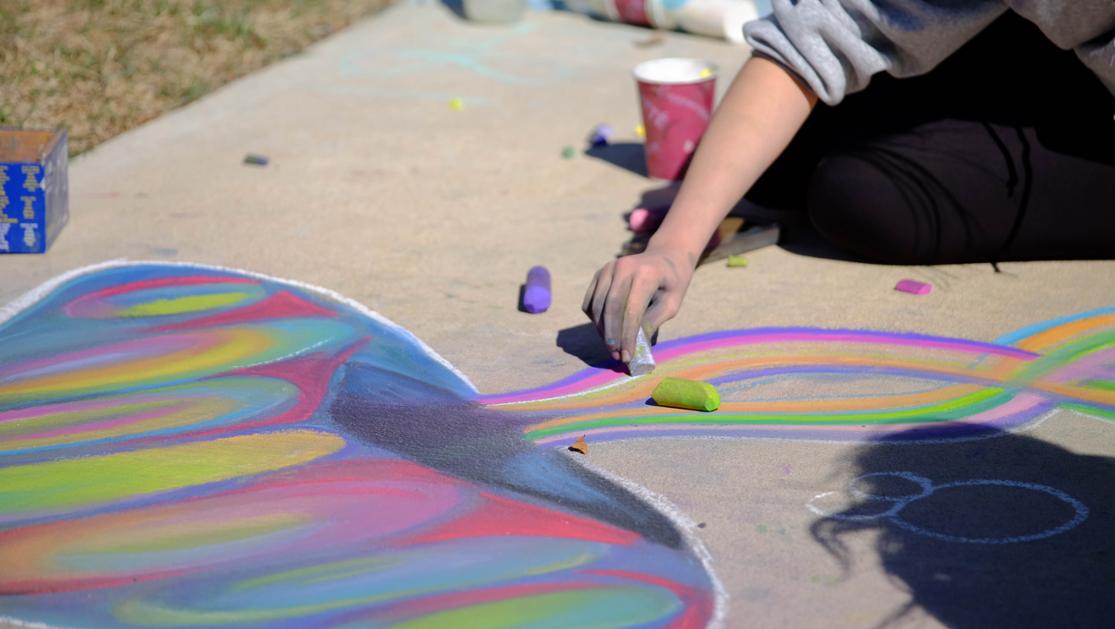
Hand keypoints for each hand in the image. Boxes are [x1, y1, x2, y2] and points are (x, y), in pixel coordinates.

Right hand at [582, 244, 694, 362]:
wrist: (665, 256)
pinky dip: (596, 320)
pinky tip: (608, 331)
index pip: (631, 310)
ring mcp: (608, 268)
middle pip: (610, 308)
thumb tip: (634, 347)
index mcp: (645, 274)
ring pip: (597, 306)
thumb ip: (652, 323)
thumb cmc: (672, 283)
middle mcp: (623, 267)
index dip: (627, 336)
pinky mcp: (600, 273)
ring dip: (602, 331)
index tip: (627, 356)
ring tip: (613, 348)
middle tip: (616, 356)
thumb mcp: (671, 304)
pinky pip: (591, 302)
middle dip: (611, 337)